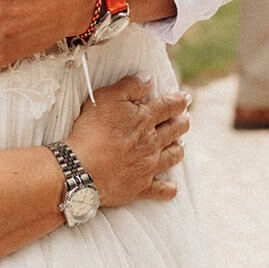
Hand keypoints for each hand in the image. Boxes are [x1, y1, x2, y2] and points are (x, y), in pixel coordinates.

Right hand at [66, 74, 189, 205]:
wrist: (82, 169)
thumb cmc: (91, 130)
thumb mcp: (106, 98)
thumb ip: (129, 86)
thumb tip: (148, 78)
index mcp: (145, 119)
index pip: (169, 106)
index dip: (179, 101)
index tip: (186, 98)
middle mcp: (152, 142)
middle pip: (174, 130)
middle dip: (182, 122)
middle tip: (186, 119)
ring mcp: (148, 166)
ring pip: (172, 157)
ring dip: (178, 149)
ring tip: (180, 145)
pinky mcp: (140, 187)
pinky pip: (161, 190)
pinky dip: (169, 188)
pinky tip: (172, 187)